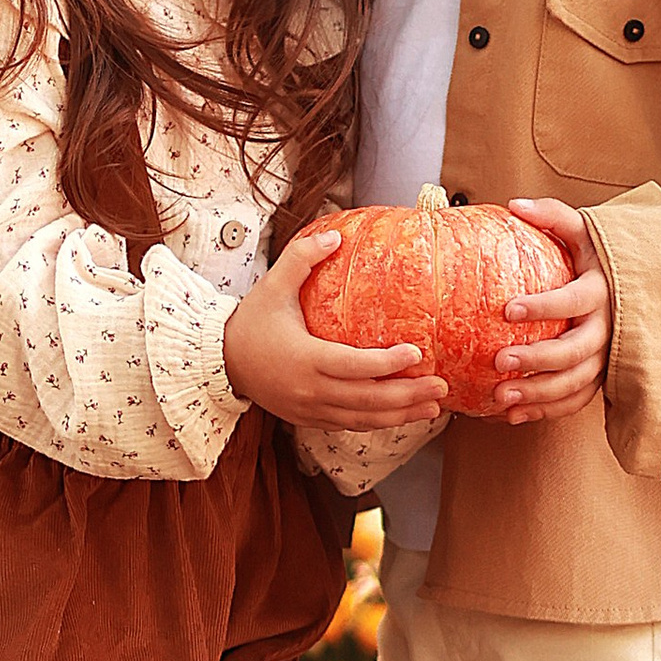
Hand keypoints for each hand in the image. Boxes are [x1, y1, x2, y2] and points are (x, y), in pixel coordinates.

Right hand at [223, 224, 450, 428]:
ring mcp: (310, 409)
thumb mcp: (272, 286)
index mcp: (305, 359)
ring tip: (432, 407)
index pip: (354, 367)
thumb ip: (302, 259)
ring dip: (400, 415)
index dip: (387, 364)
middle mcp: (310, 390)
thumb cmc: (250, 322)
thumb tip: (335, 235)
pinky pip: (349, 425)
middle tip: (440, 385)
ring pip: (362, 419)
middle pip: (367, 400)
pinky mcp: (309, 419)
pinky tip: (401, 415)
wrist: (220, 362)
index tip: (416, 353)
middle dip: (407, 395)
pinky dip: (377, 422)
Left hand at [494, 199, 610, 422]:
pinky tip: (512, 416)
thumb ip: (553, 215)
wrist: (643, 284)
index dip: (543, 307)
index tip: (508, 309)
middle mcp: (609, 328)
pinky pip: (577, 400)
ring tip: (501, 398)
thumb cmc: (602, 255)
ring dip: (539, 394)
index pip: (573, 301)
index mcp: (602, 290)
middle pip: (576, 351)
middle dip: (538, 359)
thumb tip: (514, 204)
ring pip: (576, 383)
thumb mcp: (585, 229)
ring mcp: (607, 357)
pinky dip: (547, 411)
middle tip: (500, 361)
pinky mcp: (602, 376)